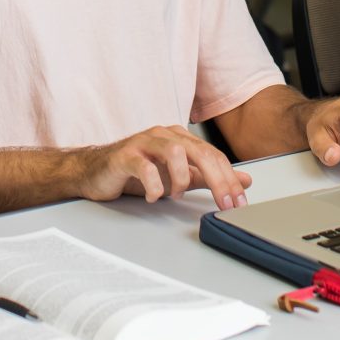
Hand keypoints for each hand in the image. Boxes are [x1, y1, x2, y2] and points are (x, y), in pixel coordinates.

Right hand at [79, 125, 251, 209]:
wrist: (96, 172)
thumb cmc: (136, 172)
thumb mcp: (178, 177)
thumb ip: (208, 177)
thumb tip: (243, 180)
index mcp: (179, 138)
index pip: (212, 155)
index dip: (229, 178)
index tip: (239, 202)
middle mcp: (163, 135)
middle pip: (199, 151)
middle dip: (218, 180)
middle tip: (224, 203)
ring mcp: (143, 142)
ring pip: (174, 152)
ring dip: (181, 178)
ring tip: (175, 195)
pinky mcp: (124, 155)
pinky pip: (144, 166)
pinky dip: (154, 185)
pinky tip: (153, 196)